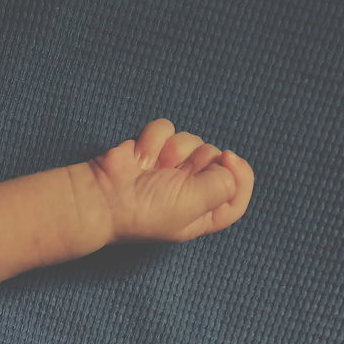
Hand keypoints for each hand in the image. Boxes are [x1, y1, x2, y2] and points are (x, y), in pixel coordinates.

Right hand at [89, 118, 254, 243]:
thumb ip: (224, 184)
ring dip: (174, 150)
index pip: (237, 192)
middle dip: (198, 160)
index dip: (240, 174)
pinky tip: (140, 157)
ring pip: (193, 141)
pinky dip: (154, 139)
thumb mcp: (194, 206)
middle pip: (217, 160)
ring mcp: (171, 169)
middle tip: (175, 173)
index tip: (228, 160)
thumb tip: (228, 161)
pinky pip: (167, 129)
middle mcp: (190, 191)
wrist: (103, 196)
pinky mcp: (153, 149)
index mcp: (203, 213)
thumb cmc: (145, 210)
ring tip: (154, 167)